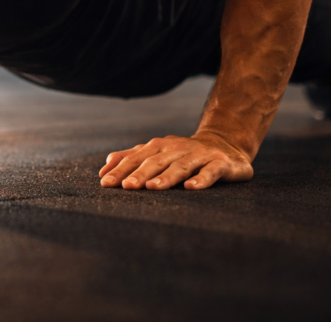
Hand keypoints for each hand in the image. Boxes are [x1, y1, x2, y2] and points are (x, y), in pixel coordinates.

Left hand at [98, 132, 253, 189]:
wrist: (225, 143)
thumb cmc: (184, 153)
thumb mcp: (158, 153)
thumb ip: (132, 158)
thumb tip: (104, 167)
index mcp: (159, 147)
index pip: (136, 158)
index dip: (120, 170)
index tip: (105, 182)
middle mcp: (177, 149)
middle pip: (155, 162)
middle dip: (139, 174)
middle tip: (126, 186)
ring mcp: (199, 155)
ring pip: (180, 166)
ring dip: (165, 177)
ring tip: (152, 187)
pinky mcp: (220, 163)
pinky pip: (210, 171)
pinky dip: (200, 179)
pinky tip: (190, 187)